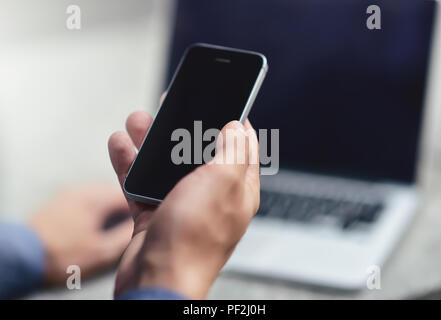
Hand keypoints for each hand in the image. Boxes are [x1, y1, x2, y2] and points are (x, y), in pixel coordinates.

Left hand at [29, 184, 132, 285]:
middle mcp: (83, 190)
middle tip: (131, 222)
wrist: (22, 256)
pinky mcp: (59, 203)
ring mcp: (69, 195)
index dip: (142, 203)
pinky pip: (85, 200)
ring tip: (114, 225)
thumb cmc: (59, 254)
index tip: (145, 215)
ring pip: (99, 195)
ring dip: (109, 207)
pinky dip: (94, 210)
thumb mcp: (100, 252)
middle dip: (125, 206)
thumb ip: (123, 236)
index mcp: (96, 197)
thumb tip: (141, 228)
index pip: (130, 191)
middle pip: (115, 191)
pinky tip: (94, 225)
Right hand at [108, 110, 259, 298]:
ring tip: (138, 121)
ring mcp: (182, 206)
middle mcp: (212, 196)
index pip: (242, 149)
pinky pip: (142, 183)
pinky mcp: (156, 214)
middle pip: (199, 153)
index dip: (234, 124)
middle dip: (184, 129)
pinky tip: (120, 146)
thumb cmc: (193, 240)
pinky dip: (131, 165)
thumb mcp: (221, 183)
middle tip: (172, 107)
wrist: (157, 281)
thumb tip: (237, 128)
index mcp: (237, 189)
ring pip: (167, 166)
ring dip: (151, 143)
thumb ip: (232, 152)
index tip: (223, 104)